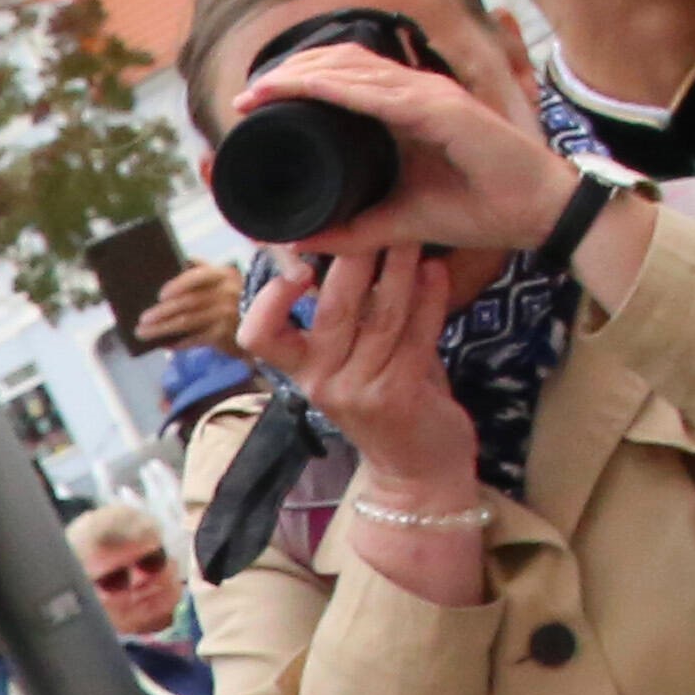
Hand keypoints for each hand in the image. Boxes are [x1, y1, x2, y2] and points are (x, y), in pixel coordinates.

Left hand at [132, 255, 248, 354]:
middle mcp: (226, 294)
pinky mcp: (224, 335)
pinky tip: (164, 344)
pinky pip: (195, 339)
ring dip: (162, 328)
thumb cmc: (233, 297)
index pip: (199, 275)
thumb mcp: (223, 279)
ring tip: (144, 333)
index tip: (160, 295)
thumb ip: (202, 269)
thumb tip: (181, 260)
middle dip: (161, 312)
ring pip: (187, 322)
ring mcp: (226, 315)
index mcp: (223, 275)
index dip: (178, 284)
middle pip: (187, 302)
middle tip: (142, 320)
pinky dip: (178, 343)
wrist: (263, 321)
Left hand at [231, 41, 579, 258]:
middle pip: (341, 65)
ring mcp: (431, 96)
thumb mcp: (399, 223)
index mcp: (407, 109)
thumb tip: (301, 239)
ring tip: (259, 91)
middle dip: (289, 74)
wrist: (540, 215)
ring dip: (301, 76)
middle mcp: (417, 92)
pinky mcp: (443, 110)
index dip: (299, 82)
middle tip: (245, 97)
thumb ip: (355, 228)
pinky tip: (304, 90)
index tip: (253, 103)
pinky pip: (380, 94)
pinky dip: (337, 89)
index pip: (345, 79)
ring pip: (353, 70)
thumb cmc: (482, 210)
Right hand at [236, 245, 500, 606]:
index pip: (258, 337)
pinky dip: (428, 298)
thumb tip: (348, 245)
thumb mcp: (354, 359)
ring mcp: (359, 392)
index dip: (269, 301)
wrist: (420, 471)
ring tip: (412, 237)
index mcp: (301, 372)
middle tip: (373, 224)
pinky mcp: (398, 396)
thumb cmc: (389, 401)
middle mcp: (321, 383)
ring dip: (398, 270)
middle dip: (352, 261)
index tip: (296, 268)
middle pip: (329, 311)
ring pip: (378, 316)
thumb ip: (348, 314)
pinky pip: (415, 334)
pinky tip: (436, 272)